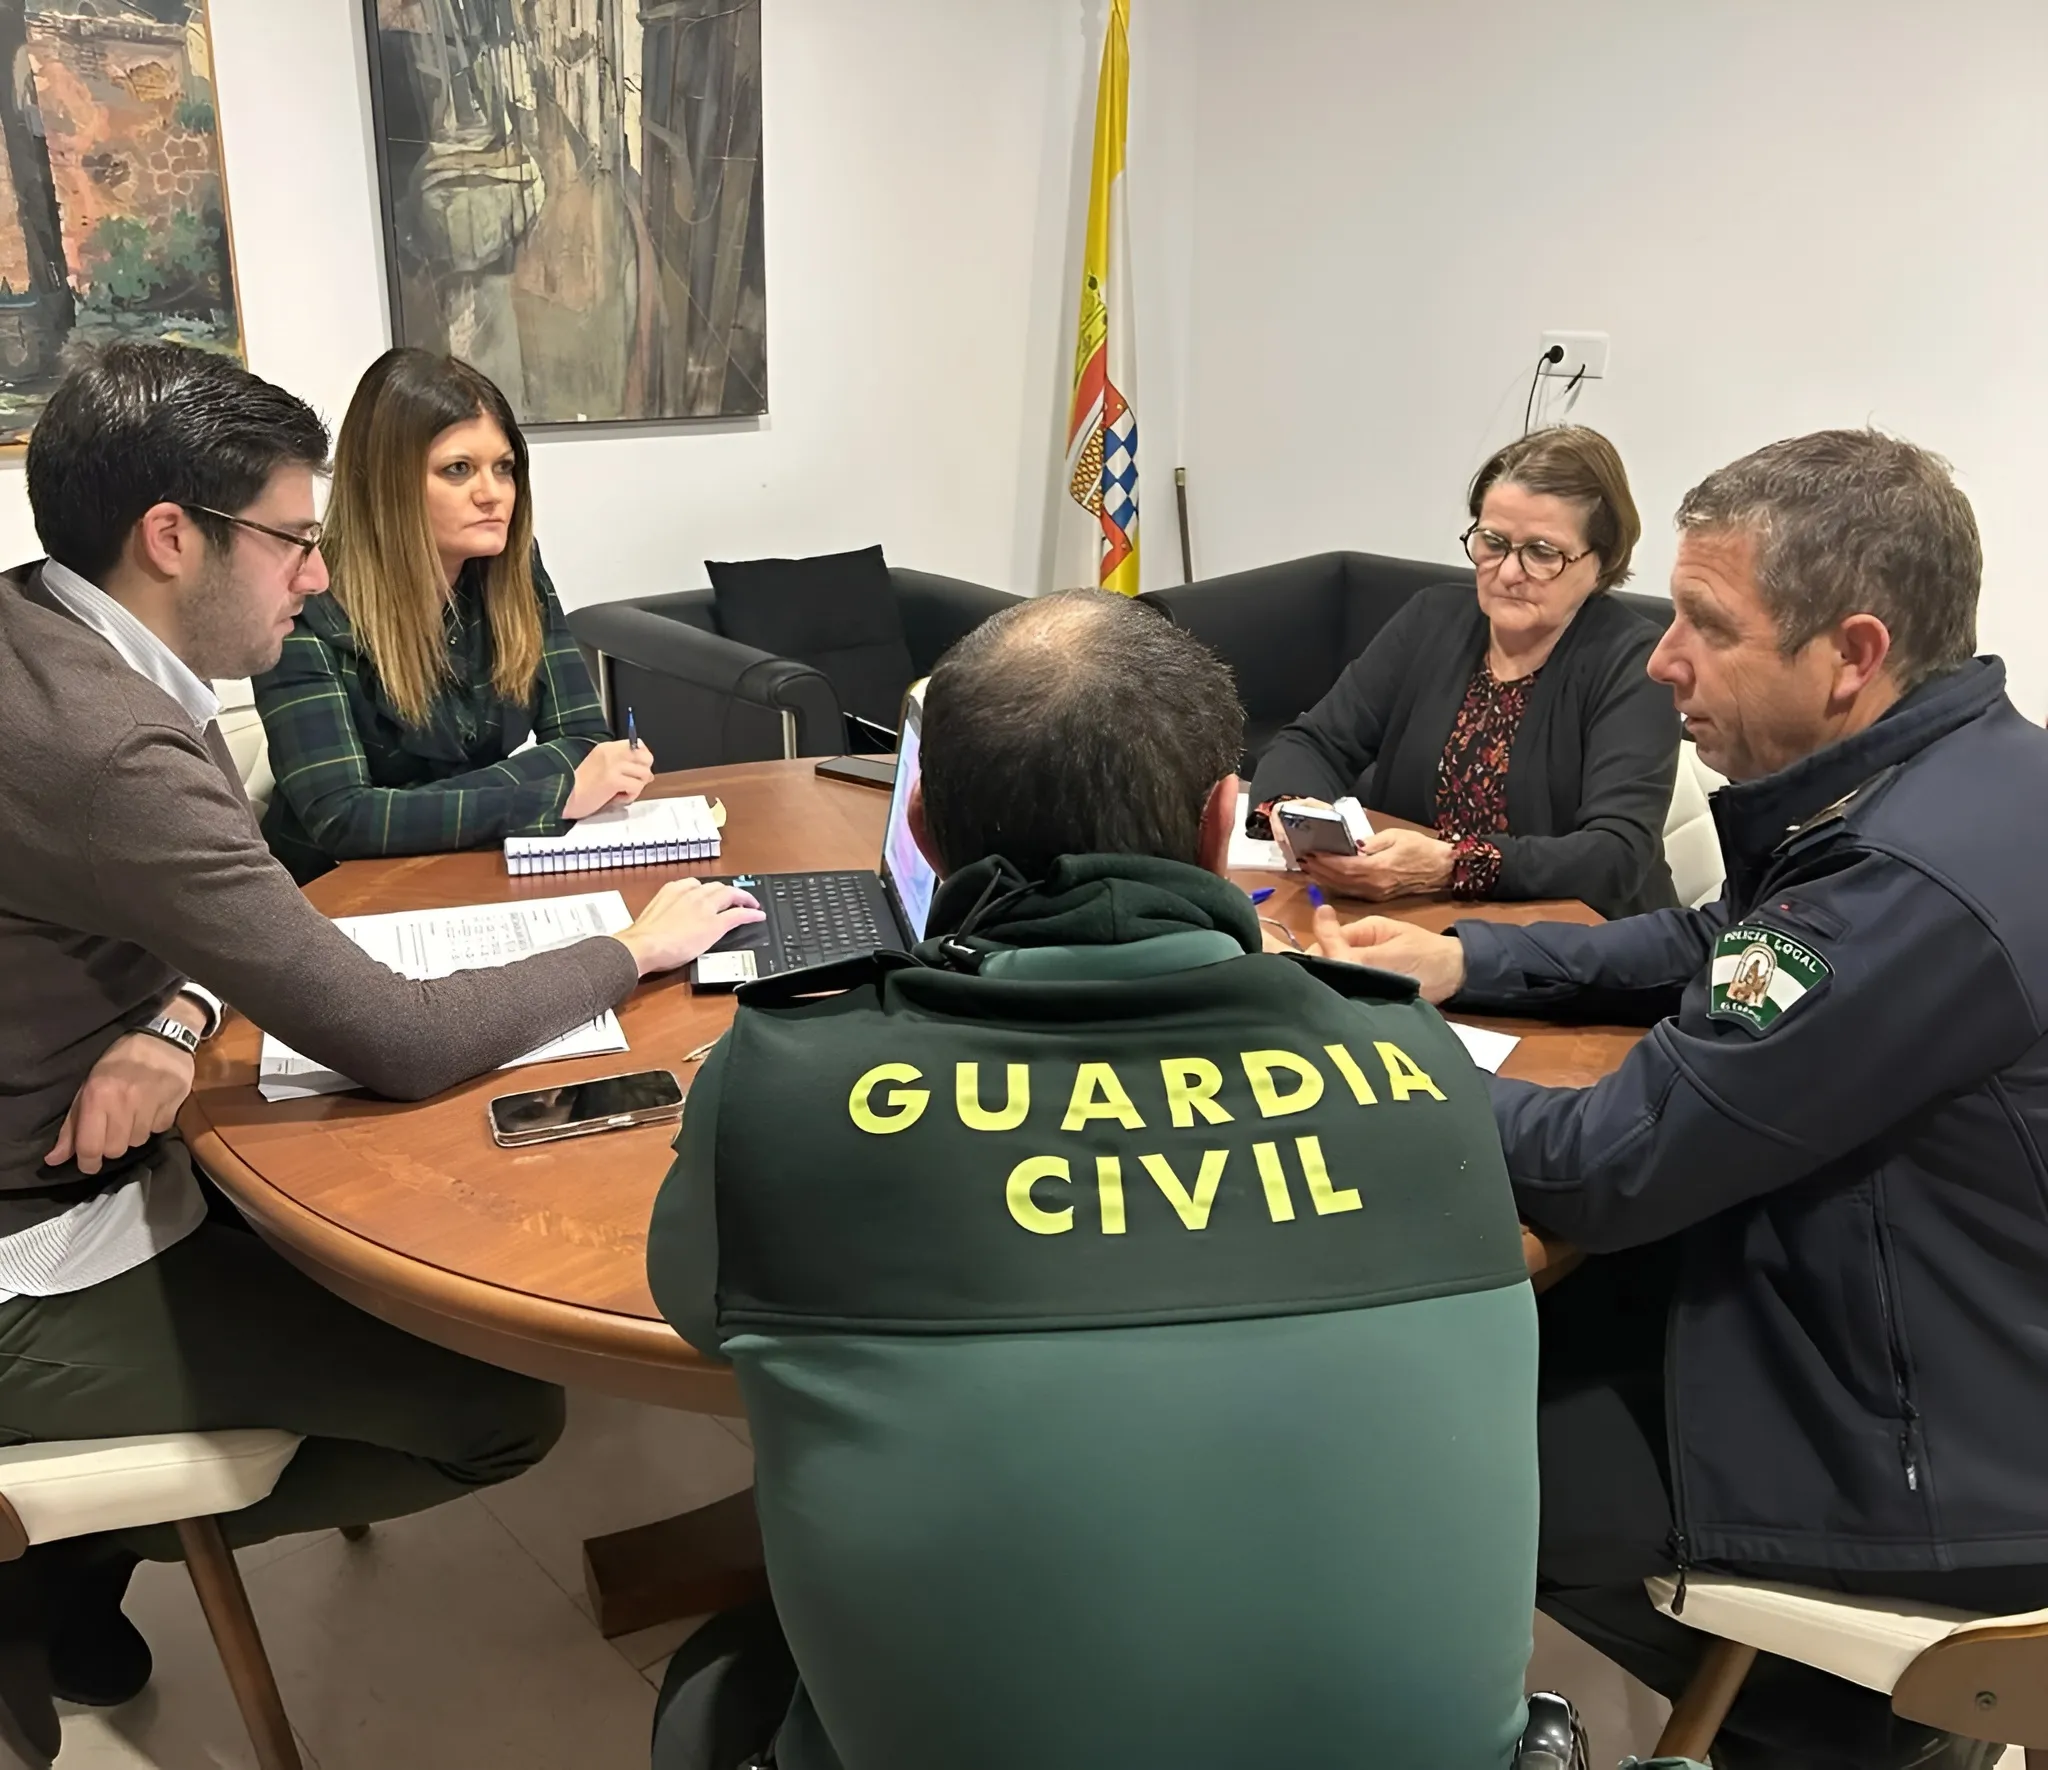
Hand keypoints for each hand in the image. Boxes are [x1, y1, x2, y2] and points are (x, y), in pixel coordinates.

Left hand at [47, 1028, 195, 1173]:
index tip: (88, 1164)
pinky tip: (151, 1108)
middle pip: (116, 1150)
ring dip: (133, 1134)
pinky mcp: (174, 1105)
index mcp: (98, 1096)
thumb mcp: (88, 1087)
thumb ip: (72, 1125)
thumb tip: (54, 1159)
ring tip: (133, 1115)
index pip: (91, 1146)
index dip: (88, 1163)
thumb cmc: (118, 1060)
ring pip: (138, 1142)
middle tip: (111, 1132)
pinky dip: (153, 1124)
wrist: (162, 1037)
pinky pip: (158, 1129)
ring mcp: (151, 1104)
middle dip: (111, 1146)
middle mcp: (124, 1103)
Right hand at [565, 739, 654, 819]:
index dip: (644, 759)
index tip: (638, 771)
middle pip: (646, 758)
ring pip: (644, 774)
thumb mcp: (601, 769)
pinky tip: (617, 798)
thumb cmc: (580, 788)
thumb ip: (621, 766)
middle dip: (643, 773)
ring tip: (621, 792)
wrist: (563, 797)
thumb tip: (647, 773)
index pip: (638, 745)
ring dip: (636, 787)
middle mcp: (611, 753)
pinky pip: (636, 786)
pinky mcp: (613, 780)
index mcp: (606, 748)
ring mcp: (612, 765)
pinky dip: (630, 796)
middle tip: (632, 784)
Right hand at [614, 879, 765, 977]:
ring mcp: (705, 907)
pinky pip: (739, 915)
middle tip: (735, 897)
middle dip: (727, 891)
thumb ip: (667, 910)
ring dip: (742, 898)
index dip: (707, 890)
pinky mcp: (716, 923)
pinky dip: (750, 913)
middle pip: (716, 887)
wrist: (644, 945)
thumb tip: (670, 919)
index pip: (696, 884)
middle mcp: (692, 893)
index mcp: (674, 890)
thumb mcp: (654, 913)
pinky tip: (757, 915)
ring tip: (749, 903)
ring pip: (730, 895)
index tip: (712, 893)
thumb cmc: (643, 936)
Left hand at [1300, 828, 1455, 901]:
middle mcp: (1374, 885)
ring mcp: (1376, 893)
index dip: (1326, 861)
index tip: (1311, 853)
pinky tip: (1325, 877)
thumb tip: (1353, 846)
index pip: (1345, 866)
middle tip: (1302, 859)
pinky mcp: (1378, 896)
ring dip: (1323, 878)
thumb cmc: (1422, 848)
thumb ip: (1372, 842)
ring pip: (1343, 887)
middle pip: (1339, 879)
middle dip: (1319, 869)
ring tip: (1308, 868)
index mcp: (1379, 869)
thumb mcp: (1396, 836)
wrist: (1443, 869)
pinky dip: (1336, 884)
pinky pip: (1351, 891)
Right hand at [1308, 907, 1466, 1003]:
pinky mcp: (1372, 990)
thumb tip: (1312, 944)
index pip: (1325, 943)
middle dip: (1323, 978)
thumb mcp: (1389, 954)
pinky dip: (1348, 1002)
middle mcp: (1358, 949)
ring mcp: (1365, 970)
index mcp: (1361, 932)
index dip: (1314, 960)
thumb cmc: (1428, 957)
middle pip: (1328, 962)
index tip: (1308, 981)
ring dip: (1336, 992)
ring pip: (1339, 981)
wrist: (1461, 978)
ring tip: (1332, 1008)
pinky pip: (1352, 995)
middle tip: (1320, 999)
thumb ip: (1352, 955)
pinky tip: (1344, 1014)